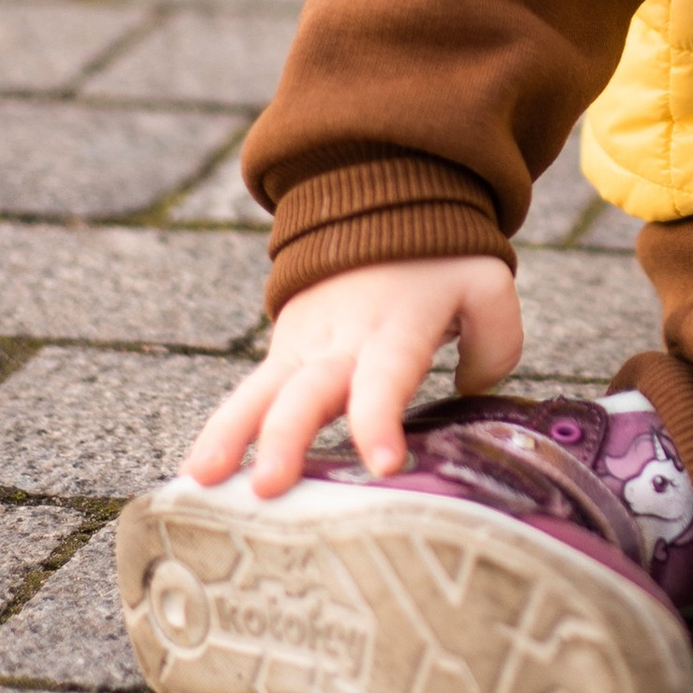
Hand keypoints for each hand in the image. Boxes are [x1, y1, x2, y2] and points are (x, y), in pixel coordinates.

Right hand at [183, 255, 523, 500]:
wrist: (380, 205)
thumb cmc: (440, 261)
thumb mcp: (487, 286)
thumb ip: (495, 342)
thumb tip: (469, 387)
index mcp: (396, 326)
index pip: (387, 376)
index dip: (380, 419)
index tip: (384, 464)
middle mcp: (342, 339)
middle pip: (308, 390)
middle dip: (287, 438)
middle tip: (268, 487)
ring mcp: (304, 346)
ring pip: (261, 390)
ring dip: (231, 434)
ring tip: (202, 481)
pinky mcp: (282, 353)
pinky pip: (248, 394)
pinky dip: (220, 430)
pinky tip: (196, 476)